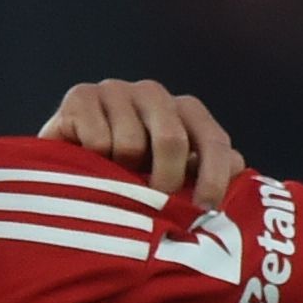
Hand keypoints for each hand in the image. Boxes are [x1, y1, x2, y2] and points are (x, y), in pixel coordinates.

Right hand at [38, 77, 245, 211]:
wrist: (64, 172)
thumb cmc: (125, 180)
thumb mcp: (169, 181)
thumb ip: (204, 173)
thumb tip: (237, 164)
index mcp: (183, 112)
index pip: (212, 139)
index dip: (213, 177)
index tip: (207, 211)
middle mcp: (153, 94)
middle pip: (172, 139)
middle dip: (164, 181)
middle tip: (153, 205)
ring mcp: (116, 90)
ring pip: (130, 143)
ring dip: (121, 175)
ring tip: (111, 181)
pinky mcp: (80, 96)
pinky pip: (97, 139)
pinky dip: (93, 162)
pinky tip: (86, 166)